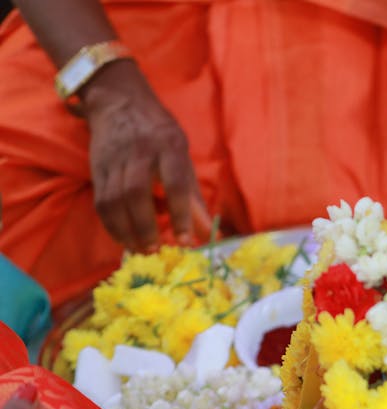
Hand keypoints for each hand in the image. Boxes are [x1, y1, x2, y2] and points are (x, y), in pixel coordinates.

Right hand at [81, 60, 211, 251]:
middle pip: (136, 192)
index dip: (180, 213)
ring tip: (141, 249)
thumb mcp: (183, 155)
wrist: (119, 101)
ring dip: (127, 230)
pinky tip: (124, 238)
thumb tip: (208, 232)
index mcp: (169, 146)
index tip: (186, 240)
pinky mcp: (97, 168)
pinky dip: (111, 224)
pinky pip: (100, 201)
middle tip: (156, 249)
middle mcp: (139, 152)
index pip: (175, 182)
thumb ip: (193, 194)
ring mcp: (114, 160)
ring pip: (114, 199)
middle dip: (146, 225)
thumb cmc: (159, 133)